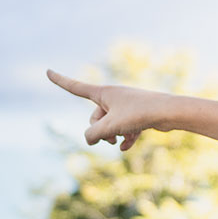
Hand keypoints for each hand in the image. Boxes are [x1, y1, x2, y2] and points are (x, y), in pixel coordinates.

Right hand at [46, 70, 175, 150]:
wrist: (169, 112)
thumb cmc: (139, 114)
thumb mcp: (110, 125)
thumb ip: (92, 134)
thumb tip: (90, 139)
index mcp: (103, 93)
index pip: (76, 87)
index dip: (60, 81)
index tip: (48, 71)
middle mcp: (113, 97)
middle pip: (94, 117)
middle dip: (99, 130)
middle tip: (110, 136)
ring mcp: (126, 106)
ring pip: (109, 125)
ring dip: (111, 136)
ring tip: (120, 140)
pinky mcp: (137, 116)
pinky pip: (125, 130)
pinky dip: (125, 139)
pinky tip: (126, 147)